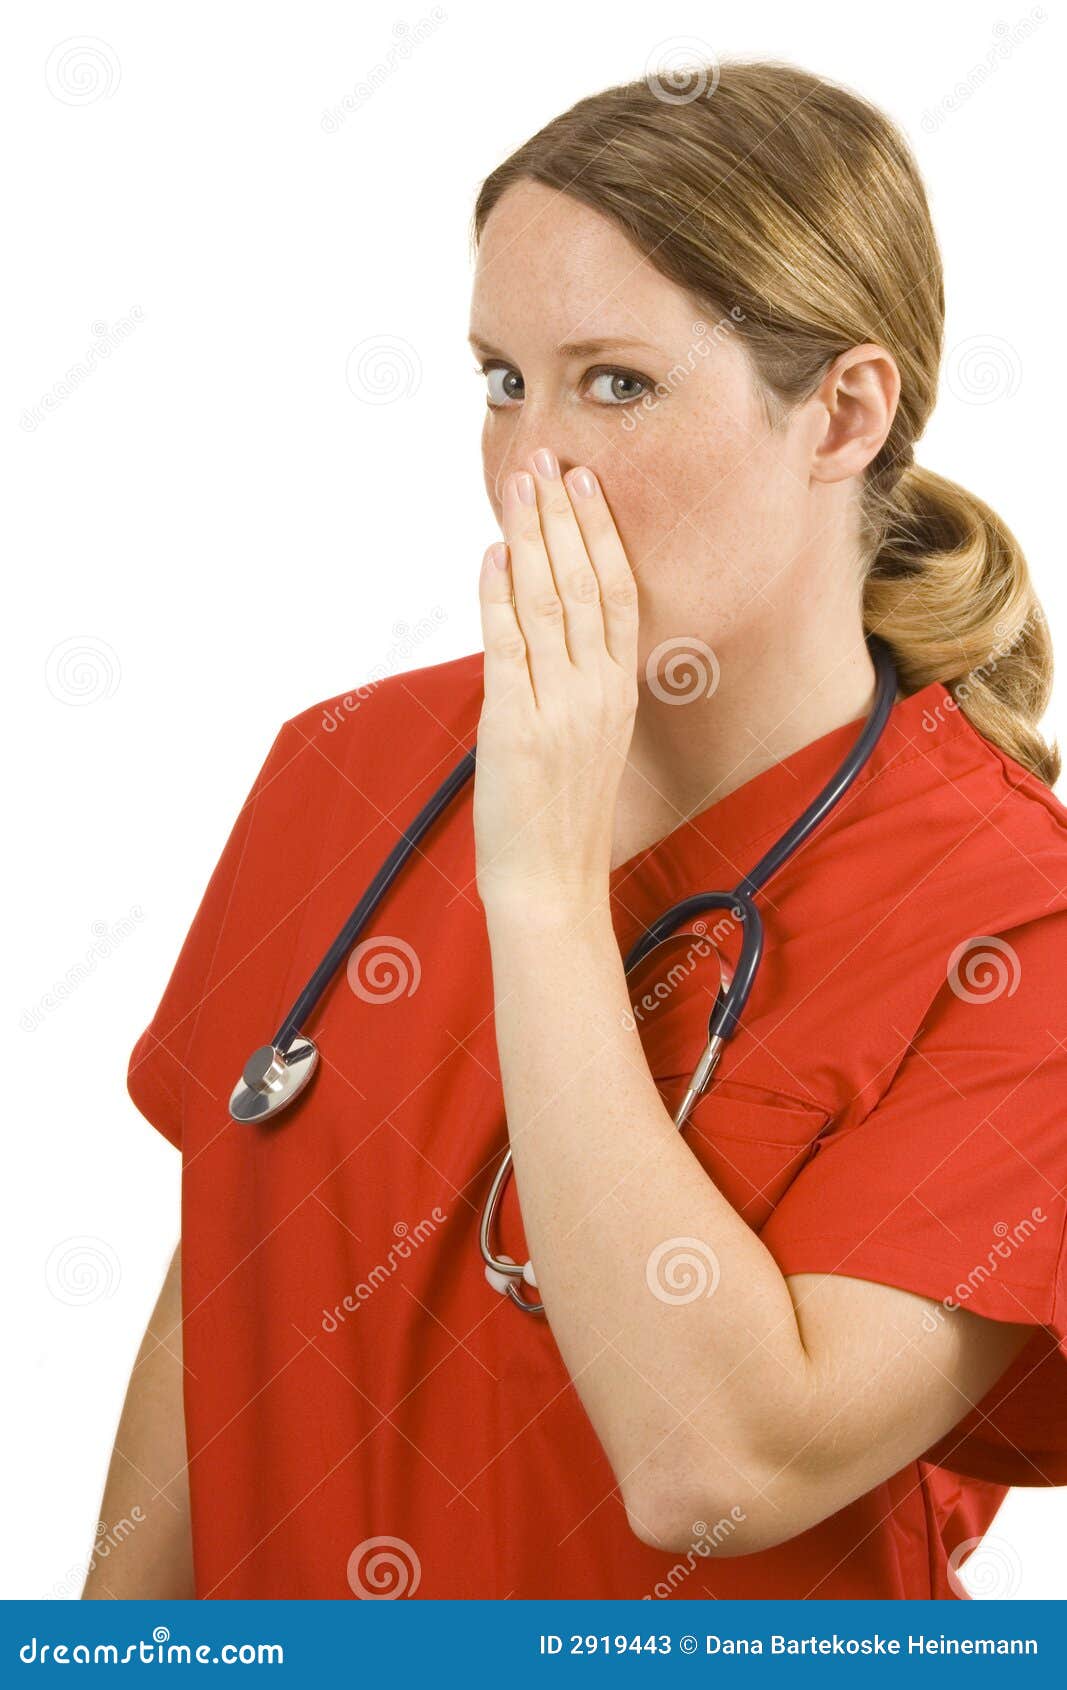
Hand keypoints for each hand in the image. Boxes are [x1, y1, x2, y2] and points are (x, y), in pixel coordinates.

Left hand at [474, 447, 638, 914]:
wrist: (553, 880)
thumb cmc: (564, 813)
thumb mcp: (591, 737)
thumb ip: (579, 681)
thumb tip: (549, 627)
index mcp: (620, 690)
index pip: (617, 592)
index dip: (602, 533)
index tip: (586, 484)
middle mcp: (598, 690)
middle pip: (585, 582)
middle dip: (563, 515)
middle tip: (547, 458)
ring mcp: (560, 706)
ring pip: (549, 602)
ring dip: (531, 538)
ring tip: (519, 485)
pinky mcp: (517, 725)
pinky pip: (509, 647)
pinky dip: (498, 597)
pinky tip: (493, 555)